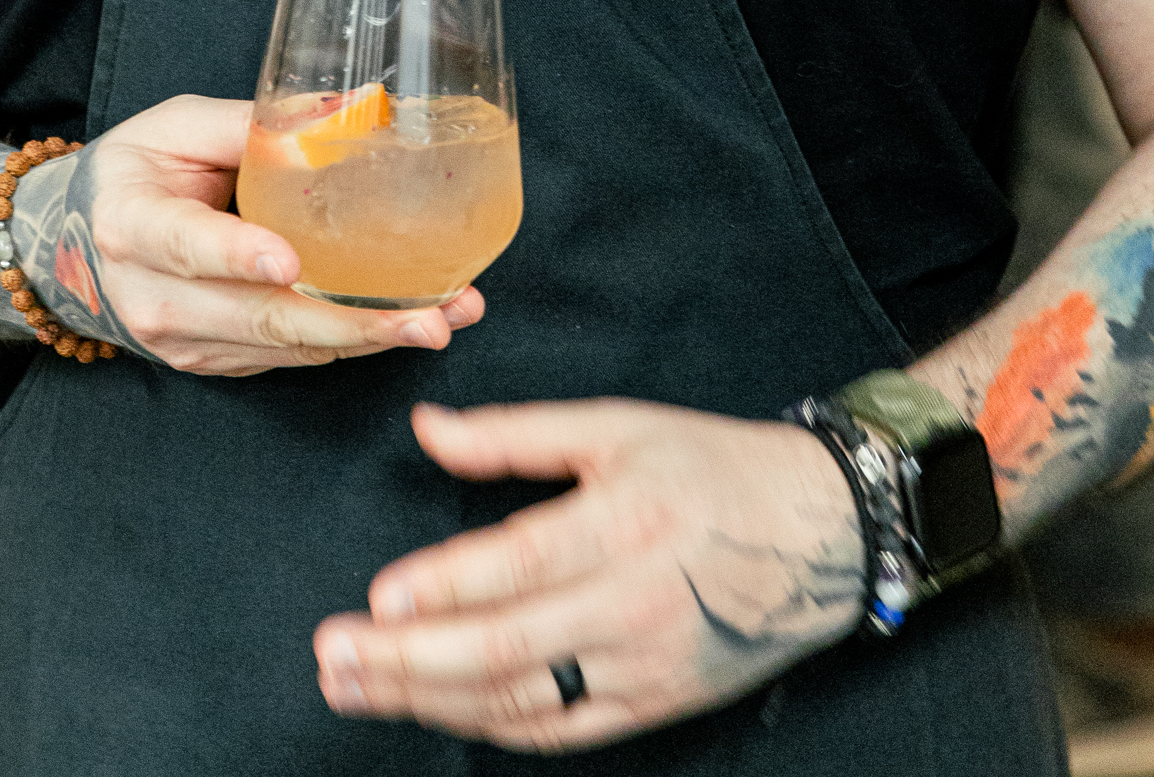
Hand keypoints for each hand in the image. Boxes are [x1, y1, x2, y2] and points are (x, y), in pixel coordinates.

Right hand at [49, 95, 483, 377]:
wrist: (83, 242)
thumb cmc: (138, 170)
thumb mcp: (177, 126)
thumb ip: (253, 122)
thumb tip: (354, 105)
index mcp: (136, 224)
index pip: (191, 246)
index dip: (240, 256)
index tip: (290, 263)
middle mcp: (155, 297)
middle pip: (259, 317)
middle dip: (351, 322)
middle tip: (427, 319)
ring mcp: (183, 341)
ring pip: (284, 346)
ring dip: (368, 338)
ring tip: (443, 317)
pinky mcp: (212, 362)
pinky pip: (286, 357)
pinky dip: (345, 342)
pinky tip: (402, 323)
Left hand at [312, 400, 863, 751]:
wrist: (819, 535)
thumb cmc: (711, 468)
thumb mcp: (618, 426)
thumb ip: (516, 435)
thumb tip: (427, 429)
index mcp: (626, 519)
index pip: (522, 564)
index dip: (448, 587)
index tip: (378, 599)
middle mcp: (634, 602)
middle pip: (507, 648)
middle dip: (409, 661)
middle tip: (334, 657)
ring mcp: (643, 665)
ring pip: (522, 699)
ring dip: (428, 698)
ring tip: (356, 685)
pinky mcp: (652, 705)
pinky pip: (558, 728)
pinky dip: (489, 722)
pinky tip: (432, 707)